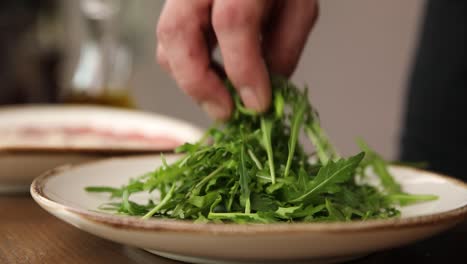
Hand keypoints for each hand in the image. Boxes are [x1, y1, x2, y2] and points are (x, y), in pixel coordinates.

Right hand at [156, 0, 318, 119]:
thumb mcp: (299, 7)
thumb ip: (284, 48)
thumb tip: (258, 93)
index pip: (233, 21)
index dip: (244, 69)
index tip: (258, 104)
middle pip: (178, 31)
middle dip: (199, 83)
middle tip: (226, 112)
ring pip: (166, 40)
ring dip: (190, 79)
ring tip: (221, 97)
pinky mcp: (175, 5)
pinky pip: (169, 41)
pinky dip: (187, 68)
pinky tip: (213, 78)